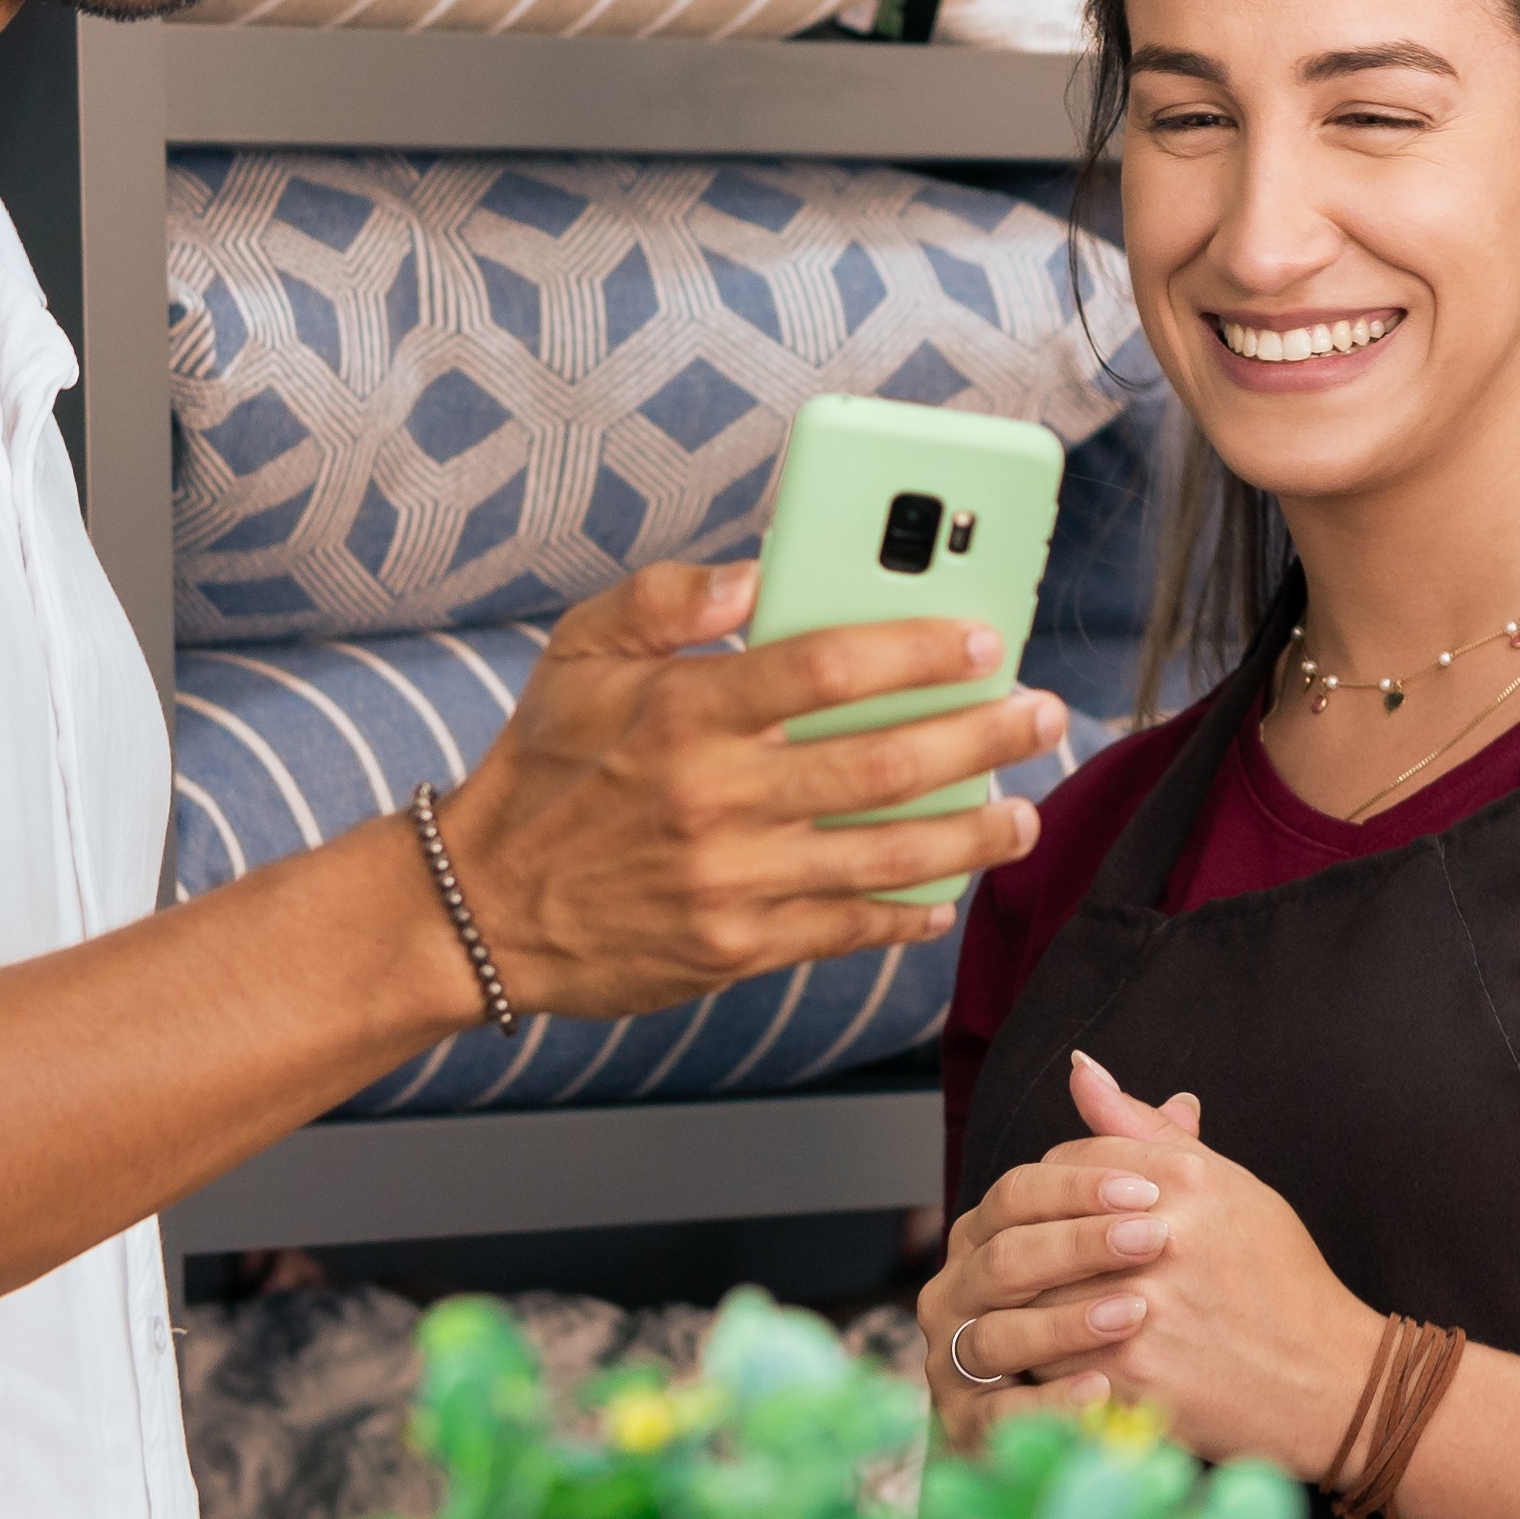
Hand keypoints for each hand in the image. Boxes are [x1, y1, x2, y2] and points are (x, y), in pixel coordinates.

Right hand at [427, 563, 1063, 1017]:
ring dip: (973, 833)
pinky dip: (907, 914)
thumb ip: (668, 596)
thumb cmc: (542, 767)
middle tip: (1040, 715)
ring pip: (884, 854)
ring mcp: (731, 881)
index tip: (984, 637)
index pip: (829, 667)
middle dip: (982, 737)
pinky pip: (846, 929)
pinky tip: (947, 894)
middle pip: (883, 763)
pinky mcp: (734, 949)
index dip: (920, 648)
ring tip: (1025, 810)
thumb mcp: (578, 653)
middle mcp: (716, 798)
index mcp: (684, 712)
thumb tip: (760, 569)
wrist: (479, 908)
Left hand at [916, 1053, 1380, 1472]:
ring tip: (1068, 1310)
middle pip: (1042, 1221)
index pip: (1070, 1158)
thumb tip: (1079, 1068)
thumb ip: (1146, 1129)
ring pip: (1031, 1289)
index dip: (1065, 1186)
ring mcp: (1139, 1307)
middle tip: (1062, 1264)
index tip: (1082, 1212)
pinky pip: (1044, 1355)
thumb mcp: (1229, 1187)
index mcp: (1186, 1178)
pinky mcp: (1126, 1374)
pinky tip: (1079, 1355)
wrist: (1327, 1382)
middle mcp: (1159, 1235)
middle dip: (1043, 1244)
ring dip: (1037, 1301)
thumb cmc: (1279, 1279)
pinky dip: (1051, 1357)